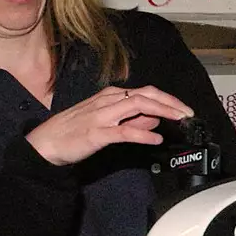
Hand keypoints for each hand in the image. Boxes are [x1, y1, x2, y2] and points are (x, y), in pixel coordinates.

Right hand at [25, 86, 192, 165]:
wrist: (46, 143)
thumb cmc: (76, 131)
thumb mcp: (109, 122)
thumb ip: (133, 121)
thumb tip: (156, 119)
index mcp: (111, 96)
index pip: (146, 92)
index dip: (169, 100)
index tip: (185, 110)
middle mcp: (108, 101)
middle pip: (147, 95)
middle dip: (171, 103)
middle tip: (189, 113)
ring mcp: (102, 115)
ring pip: (138, 105)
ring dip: (163, 112)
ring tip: (180, 120)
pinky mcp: (96, 133)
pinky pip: (124, 131)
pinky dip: (142, 133)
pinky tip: (156, 138)